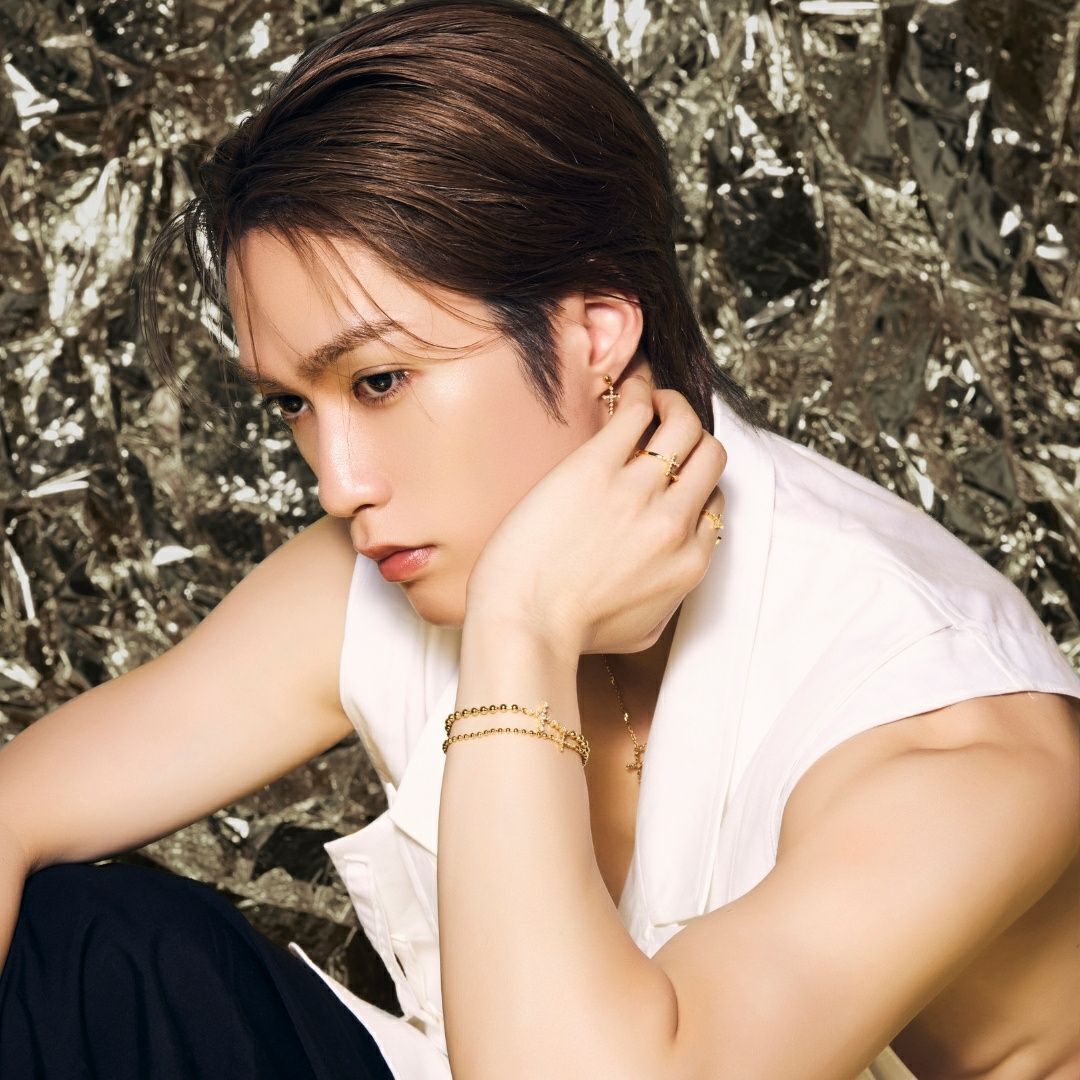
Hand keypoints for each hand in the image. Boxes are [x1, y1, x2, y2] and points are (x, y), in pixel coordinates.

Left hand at [465, 374, 726, 658]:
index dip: (695, 484)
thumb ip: (670, 597)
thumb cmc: (572, 632)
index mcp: (689, 562)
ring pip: (685, 425)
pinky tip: (628, 388)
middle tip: (670, 424)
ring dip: (674, 403)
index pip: (714, 503)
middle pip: (711, 457)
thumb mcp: (644, 631)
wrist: (525, 624)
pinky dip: (640, 391)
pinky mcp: (598, 466)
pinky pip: (636, 412)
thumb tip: (671, 569)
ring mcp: (640, 491)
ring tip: (653, 399)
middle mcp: (675, 522)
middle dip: (695, 436)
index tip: (674, 475)